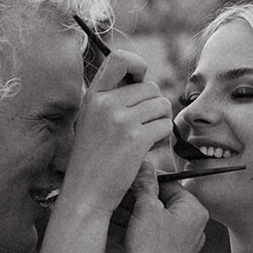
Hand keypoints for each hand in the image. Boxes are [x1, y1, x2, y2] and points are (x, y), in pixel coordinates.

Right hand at [57, 49, 172, 218]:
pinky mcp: (136, 139)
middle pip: (150, 87)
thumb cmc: (92, 161)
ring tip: (149, 137)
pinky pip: (165, 125)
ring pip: (162, 105)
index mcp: (93, 96)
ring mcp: (121, 120)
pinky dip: (164, 137)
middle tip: (147, 125)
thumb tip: (143, 82)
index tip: (141, 82)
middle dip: (155, 105)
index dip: (138, 65)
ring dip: (161, 121)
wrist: (86, 193)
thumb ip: (111, 100)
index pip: (120, 58)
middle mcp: (106, 103)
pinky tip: (150, 148)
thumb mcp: (92, 122)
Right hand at [122, 164, 208, 252]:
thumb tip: (145, 166)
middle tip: (118, 192)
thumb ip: (146, 184)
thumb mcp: (146, 209)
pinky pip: (152, 236)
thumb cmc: (152, 249)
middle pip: (162, 202)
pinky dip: (135, 230)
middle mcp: (194, 227)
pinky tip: (115, 226)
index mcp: (195, 210)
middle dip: (138, 198)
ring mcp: (182, 244)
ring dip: (132, 214)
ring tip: (112, 208)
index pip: (170, 184)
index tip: (130, 176)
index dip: (147, 179)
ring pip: (155, 220)